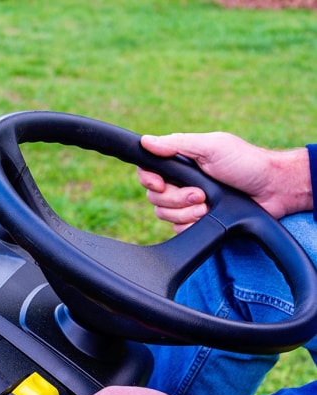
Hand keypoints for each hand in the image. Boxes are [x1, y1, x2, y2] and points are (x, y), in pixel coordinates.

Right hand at [138, 132, 310, 232]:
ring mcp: (187, 203)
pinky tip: (207, 217)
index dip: (149, 180)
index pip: (147, 172)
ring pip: (164, 214)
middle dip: (176, 199)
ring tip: (207, 205)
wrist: (272, 189)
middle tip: (200, 194)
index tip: (160, 184)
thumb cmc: (246, 163)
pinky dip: (191, 224)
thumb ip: (177, 144)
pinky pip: (178, 229)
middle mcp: (180, 182)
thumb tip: (145, 141)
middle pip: (154, 197)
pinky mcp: (195, 220)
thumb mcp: (211, 146)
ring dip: (185, 212)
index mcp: (180, 163)